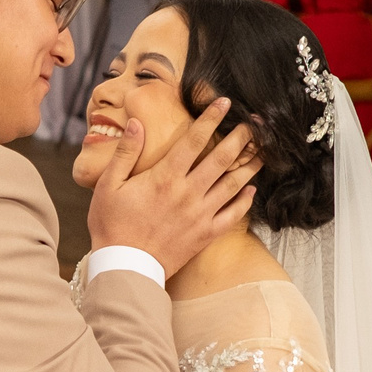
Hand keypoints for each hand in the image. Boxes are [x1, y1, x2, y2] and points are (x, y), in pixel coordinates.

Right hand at [85, 96, 258, 275]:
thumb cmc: (112, 226)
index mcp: (165, 177)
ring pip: (233, 185)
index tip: (225, 103)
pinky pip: (232, 216)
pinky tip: (252, 190)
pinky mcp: (205, 235)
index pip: (194, 140)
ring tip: (263, 150)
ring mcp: (200, 215)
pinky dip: (244, 202)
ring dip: (249, 165)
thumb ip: (125, 153)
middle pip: (221, 159)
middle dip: (240, 137)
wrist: (125, 268)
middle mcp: (188, 193)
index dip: (211, 119)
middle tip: (256, 123)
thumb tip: (136, 123)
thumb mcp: (108, 185)